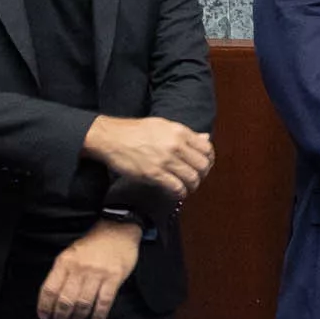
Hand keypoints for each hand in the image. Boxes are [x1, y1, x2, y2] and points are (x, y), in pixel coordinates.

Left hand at [35, 218, 141, 318]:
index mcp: (65, 262)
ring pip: (84, 302)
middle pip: (66, 299)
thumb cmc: (93, 244)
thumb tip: (53, 296)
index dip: (45, 306)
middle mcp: (79, 269)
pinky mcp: (114, 277)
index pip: (50, 289)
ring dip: (78, 317)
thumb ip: (61, 272)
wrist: (117, 230)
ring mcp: (97, 274)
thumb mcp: (70, 253)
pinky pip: (104, 301)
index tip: (44, 316)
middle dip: (61, 316)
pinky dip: (99, 314)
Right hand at [82, 116, 212, 197]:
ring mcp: (165, 160)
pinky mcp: (154, 173)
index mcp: (179, 132)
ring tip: (185, 186)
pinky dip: (180, 192)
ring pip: (192, 179)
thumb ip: (186, 134)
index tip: (203, 166)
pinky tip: (176, 191)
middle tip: (195, 178)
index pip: (207, 149)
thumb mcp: (163, 126)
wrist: (111, 138)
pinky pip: (177, 188)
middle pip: (202, 166)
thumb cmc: (135, 131)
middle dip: (201, 175)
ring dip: (191, 186)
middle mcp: (175, 145)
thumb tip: (205, 138)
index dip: (208, 161)